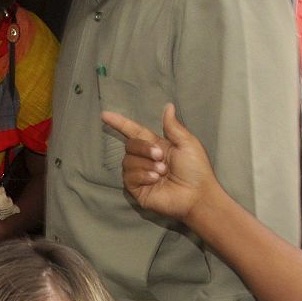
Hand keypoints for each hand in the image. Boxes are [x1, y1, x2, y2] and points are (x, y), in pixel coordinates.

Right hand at [101, 103, 217, 222]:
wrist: (197, 195)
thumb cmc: (196, 170)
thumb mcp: (187, 143)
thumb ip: (173, 126)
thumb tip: (168, 106)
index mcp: (157, 147)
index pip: (134, 132)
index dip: (120, 124)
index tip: (105, 115)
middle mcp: (146, 160)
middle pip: (130, 145)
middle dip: (143, 148)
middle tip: (160, 157)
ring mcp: (141, 176)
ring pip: (128, 161)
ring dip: (146, 164)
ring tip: (162, 172)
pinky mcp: (138, 190)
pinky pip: (129, 177)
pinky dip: (142, 175)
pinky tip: (155, 180)